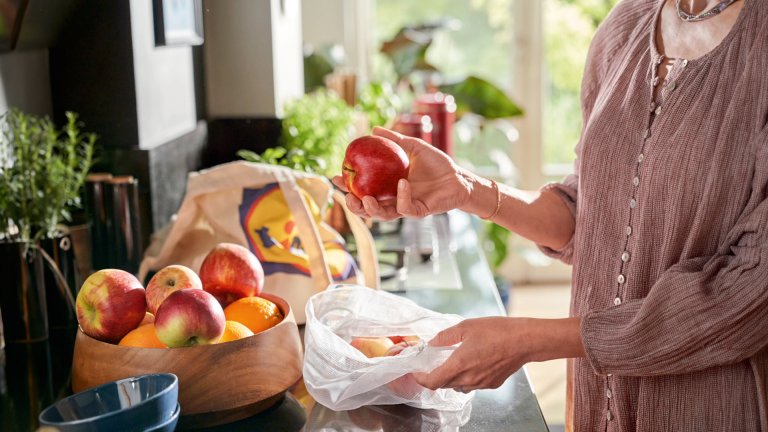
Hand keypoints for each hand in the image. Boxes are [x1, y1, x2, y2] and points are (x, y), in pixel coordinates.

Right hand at [331, 127, 472, 220]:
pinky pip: (406, 208)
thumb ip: (394, 140)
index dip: (348, 186)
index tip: (335, 176)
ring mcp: (406, 206)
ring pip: (383, 215)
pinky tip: (401, 184)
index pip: (363, 189)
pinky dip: (402, 197)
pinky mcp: (419, 211)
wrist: (459, 176)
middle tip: (346, 196)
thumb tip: (373, 129)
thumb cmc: (436, 163)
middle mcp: (394, 199)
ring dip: (372, 209)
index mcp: (388, 187)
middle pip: (368, 208)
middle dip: (354, 205)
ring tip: (364, 199)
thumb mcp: (413, 147)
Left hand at [413, 317, 583, 391]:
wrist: (525, 341)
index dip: (420, 379)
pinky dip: (467, 377)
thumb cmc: (498, 331)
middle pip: (444, 385)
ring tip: (454, 360)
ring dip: (451, 377)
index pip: (432, 382)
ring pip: (458, 386)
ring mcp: (481, 383)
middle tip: (434, 361)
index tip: (416, 371)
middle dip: (435, 375)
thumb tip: (432, 343)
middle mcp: (468, 378)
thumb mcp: (466, 327)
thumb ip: (445, 337)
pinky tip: (472, 362)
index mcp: (459, 365)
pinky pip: (472, 384)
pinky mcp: (492, 384)